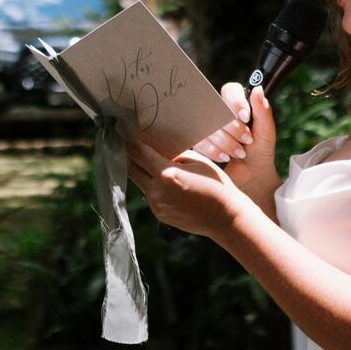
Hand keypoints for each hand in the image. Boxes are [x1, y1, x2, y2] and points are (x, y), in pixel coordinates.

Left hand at [125, 141, 242, 238]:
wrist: (225, 217)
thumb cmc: (216, 185)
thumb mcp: (196, 161)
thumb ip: (174, 155)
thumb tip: (158, 150)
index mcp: (167, 174)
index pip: (139, 153)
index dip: (130, 141)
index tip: (124, 132)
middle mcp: (157, 191)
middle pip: (131, 168)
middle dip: (128, 155)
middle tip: (126, 142)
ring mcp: (156, 205)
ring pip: (139, 182)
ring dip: (139, 170)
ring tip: (141, 158)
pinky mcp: (159, 214)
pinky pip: (149, 194)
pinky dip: (151, 184)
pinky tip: (159, 179)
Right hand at [188, 85, 276, 209]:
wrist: (251, 175)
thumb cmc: (261, 150)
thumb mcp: (266, 131)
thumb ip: (263, 110)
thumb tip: (258, 88)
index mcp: (236, 105)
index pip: (229, 90)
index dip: (236, 102)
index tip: (245, 117)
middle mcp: (219, 112)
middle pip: (217, 109)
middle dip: (233, 128)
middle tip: (247, 140)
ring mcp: (207, 126)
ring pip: (208, 127)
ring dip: (226, 142)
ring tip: (240, 153)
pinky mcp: (199, 141)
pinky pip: (200, 141)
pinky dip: (215, 151)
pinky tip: (225, 157)